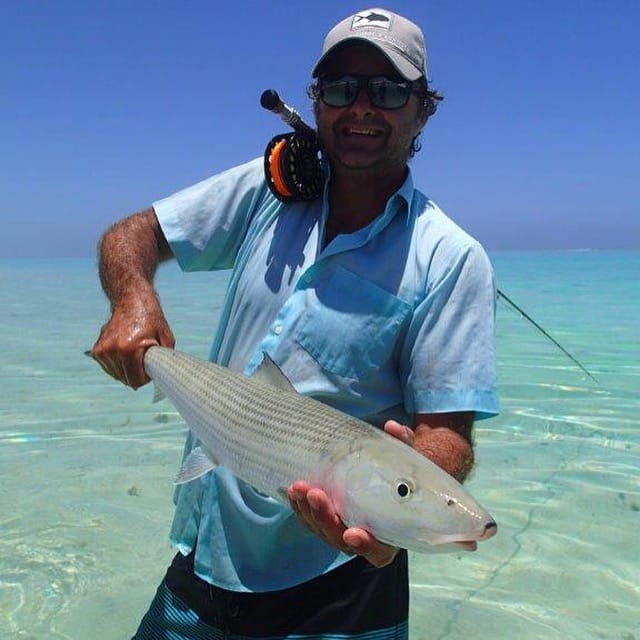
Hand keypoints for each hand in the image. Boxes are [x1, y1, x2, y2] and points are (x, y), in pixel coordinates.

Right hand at [89, 297, 173, 388]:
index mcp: (129, 349)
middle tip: (144, 360)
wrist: (131, 301)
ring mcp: (102, 351)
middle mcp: (112, 351)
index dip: (146, 378)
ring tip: (134, 354)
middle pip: (125, 379)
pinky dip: (117, 365)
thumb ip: (164, 358)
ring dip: (126, 370)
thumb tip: (163, 375)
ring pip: (116, 375)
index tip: (151, 369)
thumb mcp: (166, 337)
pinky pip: (108, 367)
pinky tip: (125, 354)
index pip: (136, 380)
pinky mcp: (97, 350)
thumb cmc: (151, 319)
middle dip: (136, 375)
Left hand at [287, 419, 413, 567]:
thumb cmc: (401, 477)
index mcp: (390, 536)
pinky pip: (311, 521)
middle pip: (339, 538)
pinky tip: (292, 492)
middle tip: (314, 494)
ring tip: (297, 487)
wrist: (390, 482)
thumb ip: (403, 445)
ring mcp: (343, 533)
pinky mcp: (327, 523)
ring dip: (307, 511)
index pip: (377, 551)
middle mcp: (365, 540)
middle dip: (324, 518)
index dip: (365, 545)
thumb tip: (393, 427)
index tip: (353, 533)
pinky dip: (300, 509)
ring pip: (321, 530)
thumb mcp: (406, 461)